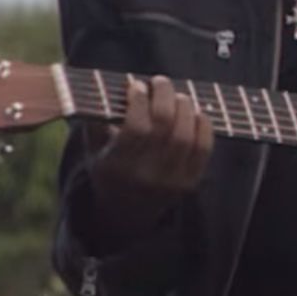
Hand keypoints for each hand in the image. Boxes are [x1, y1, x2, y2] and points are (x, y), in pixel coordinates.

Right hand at [89, 75, 213, 234]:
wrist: (125, 213)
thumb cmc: (109, 169)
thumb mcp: (93, 149)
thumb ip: (96, 120)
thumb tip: (105, 86)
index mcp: (118, 165)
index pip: (136, 127)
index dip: (139, 101)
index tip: (136, 85)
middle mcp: (146, 175)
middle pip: (164, 126)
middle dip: (164, 96)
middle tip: (160, 82)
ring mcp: (170, 181)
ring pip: (185, 135)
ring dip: (184, 108)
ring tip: (177, 96)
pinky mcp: (189, 183)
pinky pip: (203, 149)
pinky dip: (203, 126)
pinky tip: (195, 112)